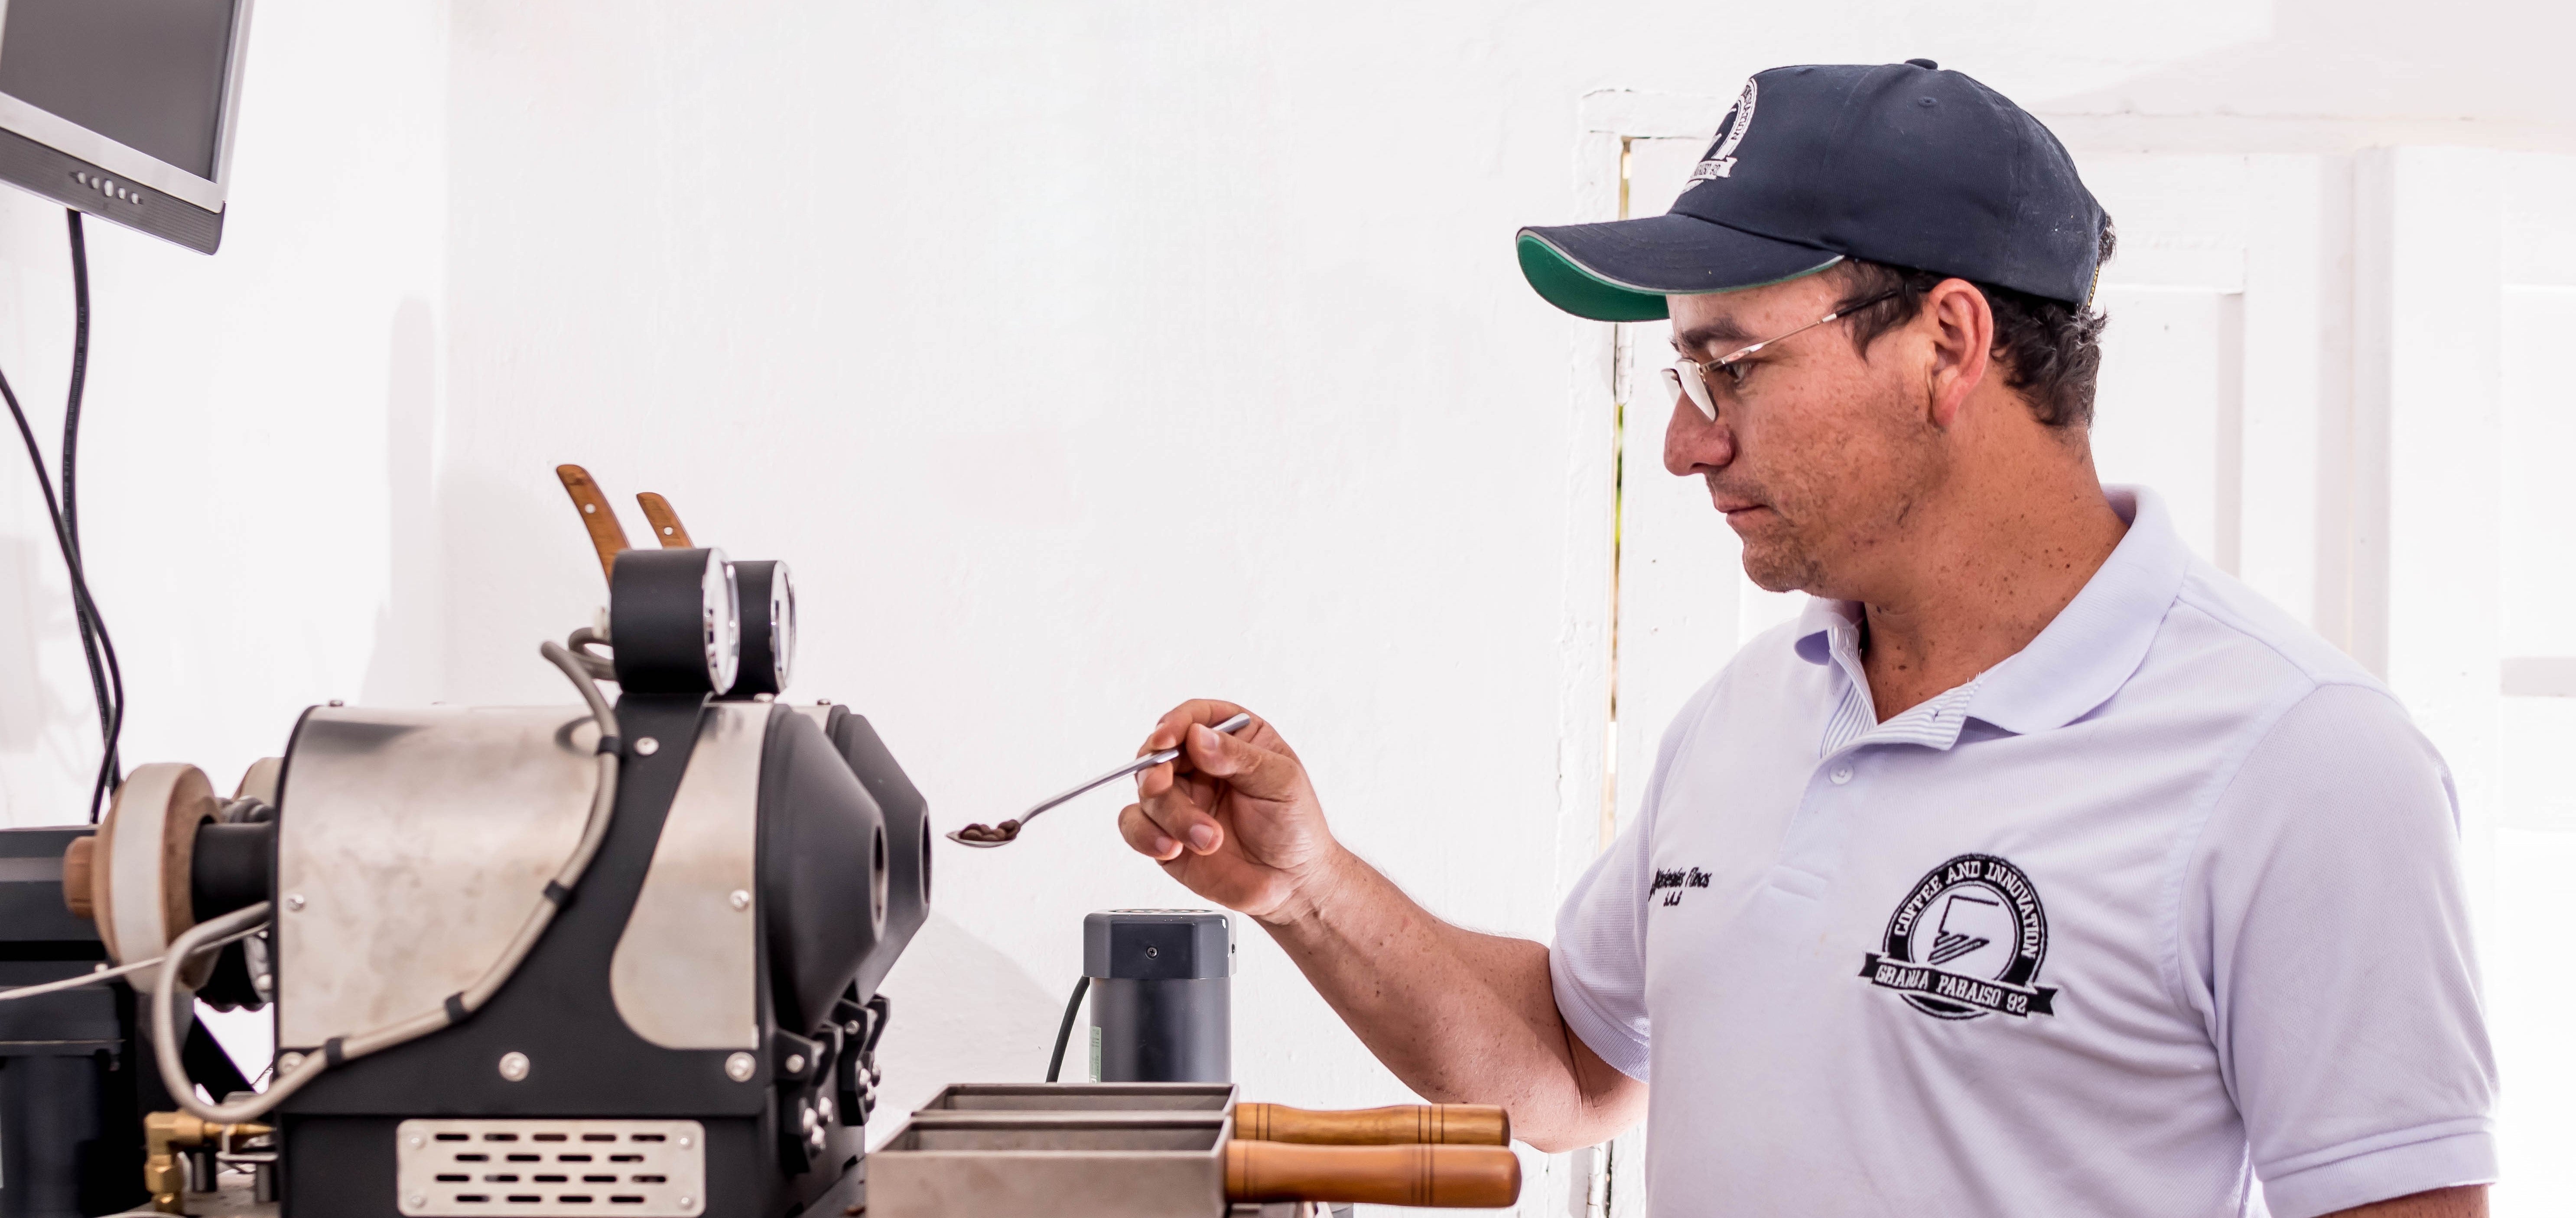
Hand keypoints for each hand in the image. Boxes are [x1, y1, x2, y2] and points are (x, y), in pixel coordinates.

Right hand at [1118, 700, 1339, 922]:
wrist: (1292, 883)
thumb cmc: (1295, 826)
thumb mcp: (1281, 782)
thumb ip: (1239, 757)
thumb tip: (1198, 736)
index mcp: (1233, 739)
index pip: (1194, 717)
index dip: (1174, 724)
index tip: (1166, 740)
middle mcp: (1201, 765)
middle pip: (1159, 753)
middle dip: (1157, 772)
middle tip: (1161, 787)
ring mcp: (1182, 799)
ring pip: (1148, 793)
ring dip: (1171, 816)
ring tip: (1208, 840)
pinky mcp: (1167, 832)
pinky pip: (1135, 825)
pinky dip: (1146, 835)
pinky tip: (1172, 848)